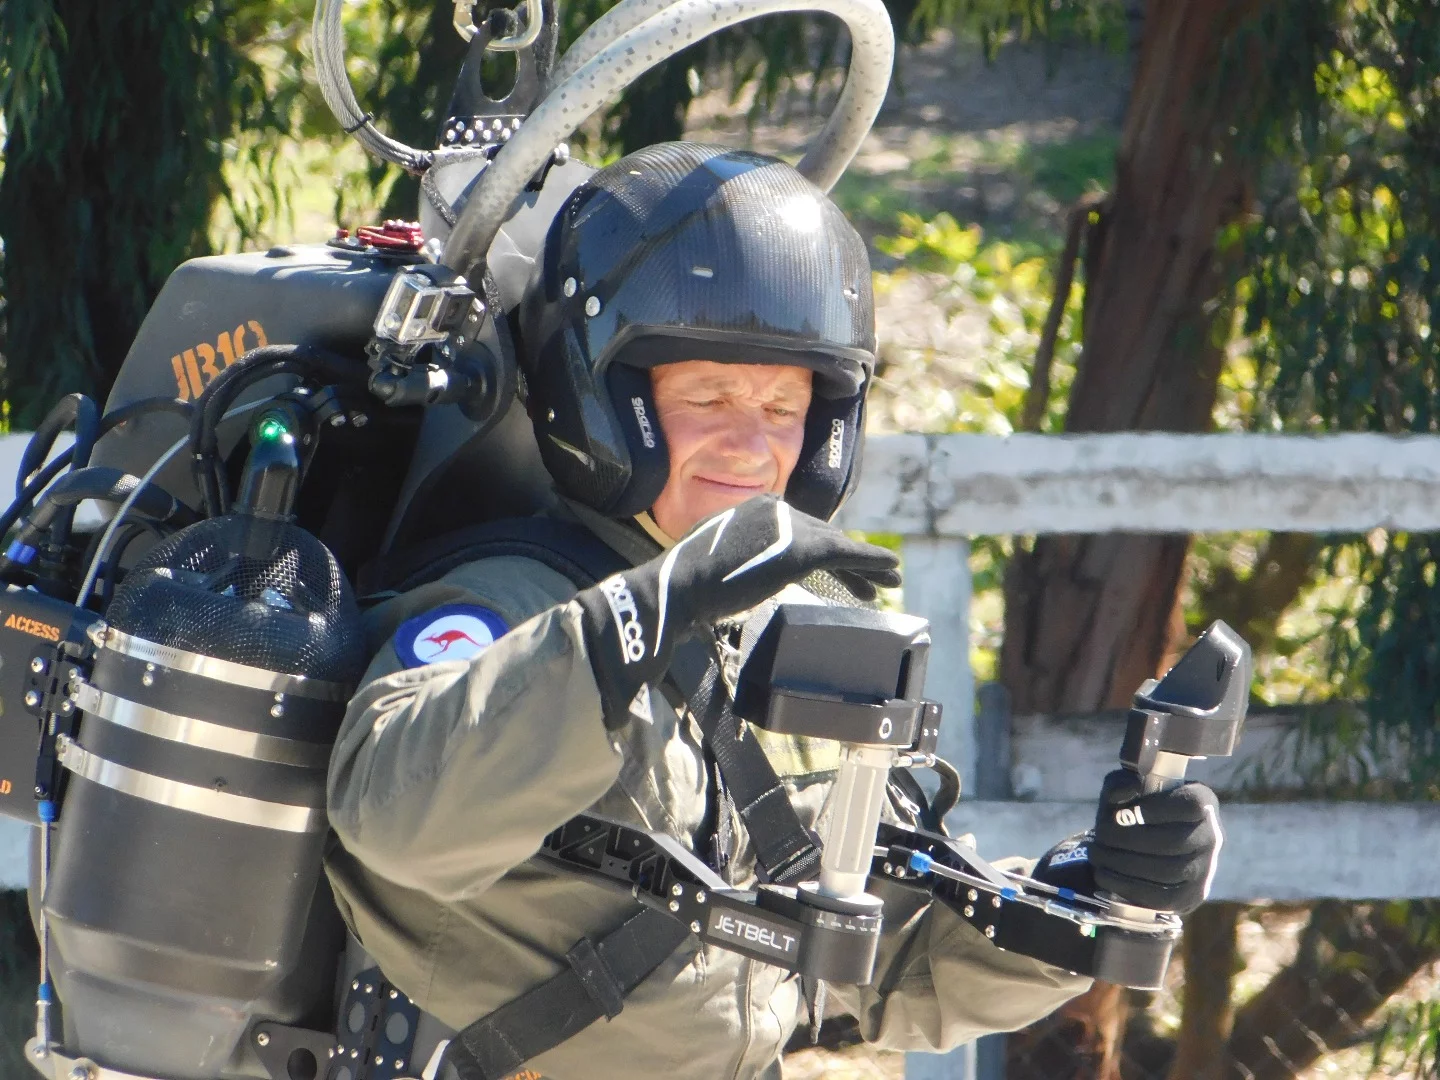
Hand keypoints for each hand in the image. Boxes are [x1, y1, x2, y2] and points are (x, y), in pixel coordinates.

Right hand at [575, 495, 899, 726]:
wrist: (676, 590)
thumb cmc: (684, 587)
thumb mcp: (715, 562)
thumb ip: (738, 560)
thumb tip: (741, 578)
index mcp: (752, 510)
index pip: (800, 529)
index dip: (824, 551)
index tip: (840, 573)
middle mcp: (773, 509)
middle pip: (822, 535)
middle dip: (848, 561)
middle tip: (870, 584)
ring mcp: (787, 526)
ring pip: (837, 544)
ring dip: (865, 564)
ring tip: (890, 581)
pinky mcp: (800, 549)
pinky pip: (846, 553)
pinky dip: (870, 562)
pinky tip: (890, 573)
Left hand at [1089, 769, 1222, 913]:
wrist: (1148, 847)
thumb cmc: (1136, 811)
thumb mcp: (1125, 789)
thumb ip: (1122, 783)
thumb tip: (1129, 790)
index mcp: (1203, 802)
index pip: (1189, 805)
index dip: (1156, 809)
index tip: (1127, 811)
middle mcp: (1212, 836)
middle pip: (1173, 841)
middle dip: (1127, 839)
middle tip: (1100, 836)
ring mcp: (1205, 869)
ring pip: (1167, 871)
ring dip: (1124, 863)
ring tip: (1098, 855)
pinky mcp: (1191, 896)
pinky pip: (1162, 897)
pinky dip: (1128, 886)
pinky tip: (1105, 875)